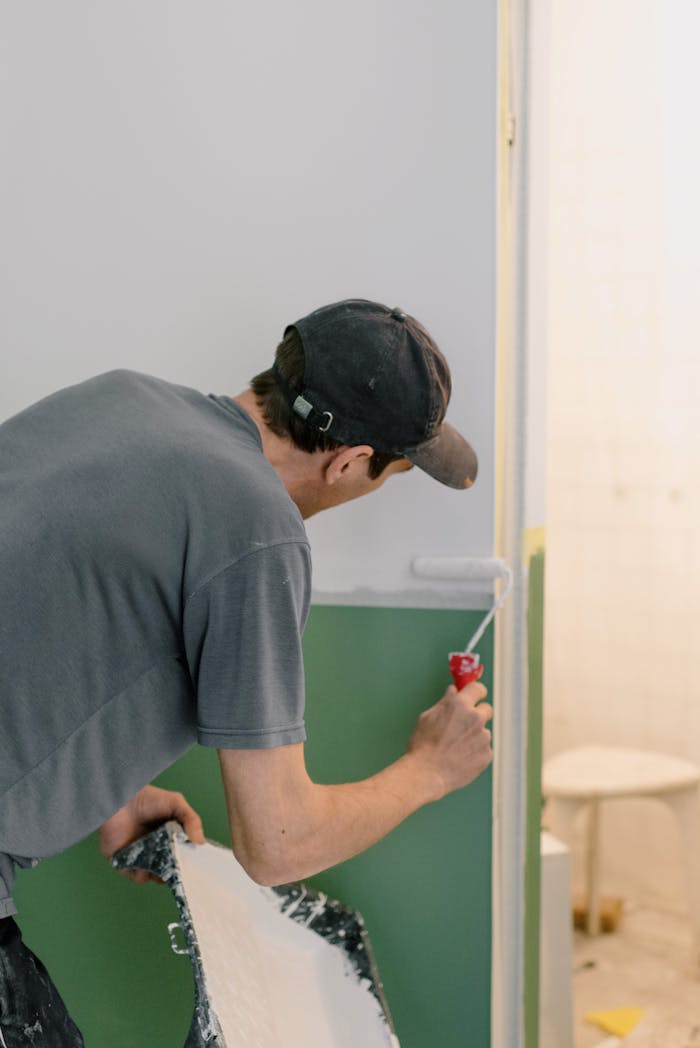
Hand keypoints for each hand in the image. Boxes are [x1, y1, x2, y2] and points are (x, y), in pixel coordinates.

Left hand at [99, 785, 204, 884]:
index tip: (198, 865)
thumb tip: (200, 842)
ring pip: (156, 876)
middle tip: (181, 870)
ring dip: (161, 876)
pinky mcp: (126, 863)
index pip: (185, 855)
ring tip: (163, 868)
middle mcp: (158, 850)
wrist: (121, 799)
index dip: (191, 861)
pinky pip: (137, 876)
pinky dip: (142, 875)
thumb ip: (191, 820)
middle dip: (178, 872)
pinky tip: (145, 868)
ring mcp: (143, 858)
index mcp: (172, 838)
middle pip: (172, 868)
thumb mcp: (176, 803)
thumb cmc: (147, 798)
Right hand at [407, 682, 492, 799]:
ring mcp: (483, 737)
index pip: (478, 688)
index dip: (476, 692)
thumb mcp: (427, 717)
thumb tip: (454, 691)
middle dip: (477, 714)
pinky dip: (475, 752)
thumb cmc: (423, 745)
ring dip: (474, 736)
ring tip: (456, 748)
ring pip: (483, 732)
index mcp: (460, 705)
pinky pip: (483, 749)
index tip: (475, 696)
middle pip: (486, 709)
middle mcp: (475, 718)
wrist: (427, 773)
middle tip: (463, 725)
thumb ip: (445, 702)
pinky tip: (460, 758)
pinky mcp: (487, 755)